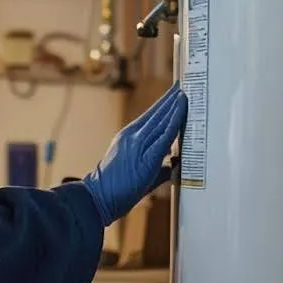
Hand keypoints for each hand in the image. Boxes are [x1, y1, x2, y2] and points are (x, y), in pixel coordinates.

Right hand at [83, 83, 187, 223]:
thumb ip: (159, 166)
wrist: (98, 197)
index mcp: (128, 137)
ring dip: (174, 106)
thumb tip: (174, 163)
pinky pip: (164, 135)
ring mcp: (138, 144)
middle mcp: (132, 136)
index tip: (174, 93)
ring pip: (161, 120)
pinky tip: (181, 111)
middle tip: (182, 85)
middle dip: (170, 99)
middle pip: (156, 113)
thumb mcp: (136, 170)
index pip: (150, 116)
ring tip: (184, 93)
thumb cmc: (116, 188)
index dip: (163, 104)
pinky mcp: (146, 156)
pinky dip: (174, 121)